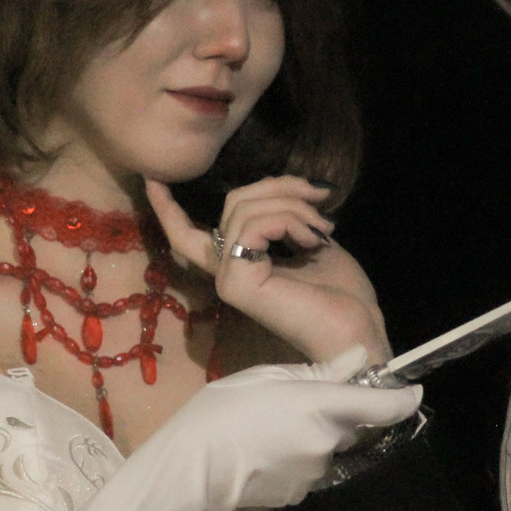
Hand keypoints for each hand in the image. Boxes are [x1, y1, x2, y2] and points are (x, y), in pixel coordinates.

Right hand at [147, 177, 391, 363]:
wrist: (358, 332)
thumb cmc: (342, 295)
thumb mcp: (312, 239)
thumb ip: (287, 215)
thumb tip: (286, 186)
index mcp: (239, 263)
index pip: (187, 235)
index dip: (167, 208)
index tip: (153, 178)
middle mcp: (225, 272)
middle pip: (233, 203)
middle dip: (280, 187)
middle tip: (321, 197)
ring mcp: (228, 279)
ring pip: (244, 209)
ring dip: (293, 206)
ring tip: (324, 227)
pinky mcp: (237, 283)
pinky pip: (255, 225)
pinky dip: (290, 221)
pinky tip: (314, 241)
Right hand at [147, 345, 421, 510]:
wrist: (193, 468)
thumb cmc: (225, 409)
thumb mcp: (269, 377)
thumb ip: (320, 371)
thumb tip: (358, 358)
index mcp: (325, 406)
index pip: (384, 406)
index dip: (403, 398)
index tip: (413, 392)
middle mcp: (330, 442)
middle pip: (350, 425)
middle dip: (336, 413)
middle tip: (296, 399)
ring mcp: (316, 473)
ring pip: (327, 447)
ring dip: (313, 436)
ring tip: (270, 427)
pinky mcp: (300, 495)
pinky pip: (308, 469)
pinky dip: (296, 459)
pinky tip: (264, 453)